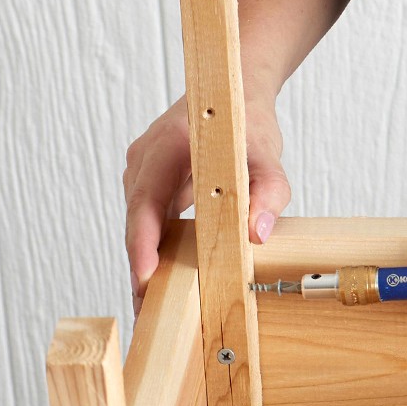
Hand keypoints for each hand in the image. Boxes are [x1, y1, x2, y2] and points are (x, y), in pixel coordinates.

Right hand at [122, 95, 289, 310]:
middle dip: (140, 266)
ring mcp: (143, 171)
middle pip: (136, 220)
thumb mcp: (269, 156)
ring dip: (145, 262)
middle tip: (146, 311)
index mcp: (166, 145)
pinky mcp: (150, 184)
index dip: (143, 242)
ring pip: (139, 224)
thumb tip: (258, 234)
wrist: (234, 94)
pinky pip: (148, 220)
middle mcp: (145, 158)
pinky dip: (155, 249)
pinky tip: (164, 282)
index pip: (146, 200)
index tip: (144, 276)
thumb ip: (269, 193)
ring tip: (152, 307)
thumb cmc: (247, 122)